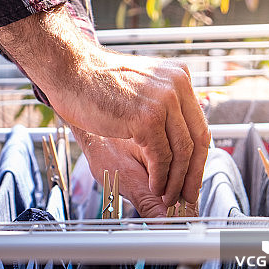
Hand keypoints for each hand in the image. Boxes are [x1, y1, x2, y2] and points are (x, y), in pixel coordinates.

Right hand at [0, 6, 209, 204]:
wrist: (69, 72)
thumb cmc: (95, 84)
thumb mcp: (138, 95)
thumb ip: (161, 112)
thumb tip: (176, 146)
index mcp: (179, 78)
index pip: (199, 125)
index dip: (198, 157)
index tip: (193, 177)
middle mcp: (177, 86)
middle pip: (197, 139)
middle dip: (193, 174)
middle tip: (188, 196)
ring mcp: (164, 101)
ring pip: (182, 151)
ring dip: (176, 180)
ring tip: (167, 196)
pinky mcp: (147, 118)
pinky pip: (162, 157)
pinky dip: (160, 177)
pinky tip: (154, 186)